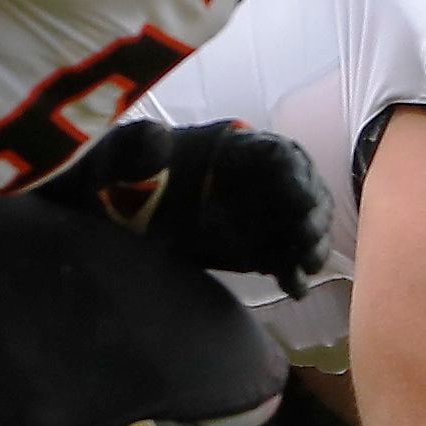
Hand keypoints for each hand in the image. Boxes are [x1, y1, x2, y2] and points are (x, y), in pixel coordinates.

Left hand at [50, 118, 332, 293]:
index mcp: (236, 149)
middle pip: (305, 191)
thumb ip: (139, 145)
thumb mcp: (124, 154)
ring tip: (305, 265)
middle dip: (313, 213)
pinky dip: (293, 274)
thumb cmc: (121, 175)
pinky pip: (284, 259)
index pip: (280, 153)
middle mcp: (259, 181)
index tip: (297, 195)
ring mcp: (261, 217)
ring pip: (303, 227)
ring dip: (311, 245)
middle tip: (305, 235)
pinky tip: (293, 288)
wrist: (112, 216)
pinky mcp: (256, 249)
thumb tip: (156, 137)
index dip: (295, 172)